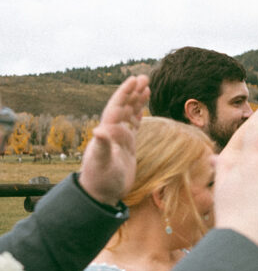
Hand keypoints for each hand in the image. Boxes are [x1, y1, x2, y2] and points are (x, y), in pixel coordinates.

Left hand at [79, 75, 149, 205]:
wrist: (101, 193)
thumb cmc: (100, 180)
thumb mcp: (101, 164)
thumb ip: (102, 147)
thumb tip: (98, 130)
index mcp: (107, 133)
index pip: (117, 108)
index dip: (125, 94)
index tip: (135, 81)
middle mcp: (112, 132)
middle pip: (124, 107)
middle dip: (133, 92)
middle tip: (144, 77)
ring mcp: (119, 139)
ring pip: (129, 114)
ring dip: (136, 101)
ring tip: (146, 86)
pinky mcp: (127, 147)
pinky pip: (133, 126)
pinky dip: (138, 115)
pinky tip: (142, 108)